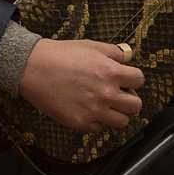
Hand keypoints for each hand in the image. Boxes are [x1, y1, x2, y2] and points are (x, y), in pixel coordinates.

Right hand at [18, 39, 144, 132]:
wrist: (34, 68)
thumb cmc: (63, 54)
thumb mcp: (93, 46)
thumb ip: (115, 52)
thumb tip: (128, 57)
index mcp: (111, 72)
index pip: (139, 80)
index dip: (133, 78)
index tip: (126, 79)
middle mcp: (106, 94)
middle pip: (136, 106)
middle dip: (130, 99)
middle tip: (120, 95)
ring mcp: (93, 111)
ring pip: (122, 122)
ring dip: (117, 114)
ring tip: (107, 106)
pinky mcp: (79, 123)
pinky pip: (98, 128)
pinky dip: (96, 121)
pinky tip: (88, 110)